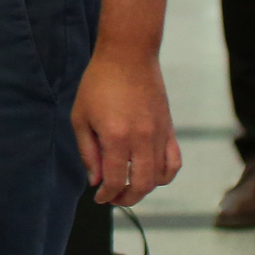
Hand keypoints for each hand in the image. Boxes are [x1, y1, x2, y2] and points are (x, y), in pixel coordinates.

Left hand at [71, 49, 180, 204]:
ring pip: (159, 178)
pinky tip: (151, 176)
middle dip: (126, 198)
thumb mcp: (80, 116)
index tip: (99, 198)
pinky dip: (165, 176)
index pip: (115, 179)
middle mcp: (142, 140)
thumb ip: (87, 151)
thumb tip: (95, 179)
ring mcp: (160, 136)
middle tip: (113, 198)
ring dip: (144, 189)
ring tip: (129, 188)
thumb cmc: (98, 83)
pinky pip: (174, 162)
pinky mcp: (170, 130)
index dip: (107, 194)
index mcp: (116, 137)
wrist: (128, 56)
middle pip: (141, 185)